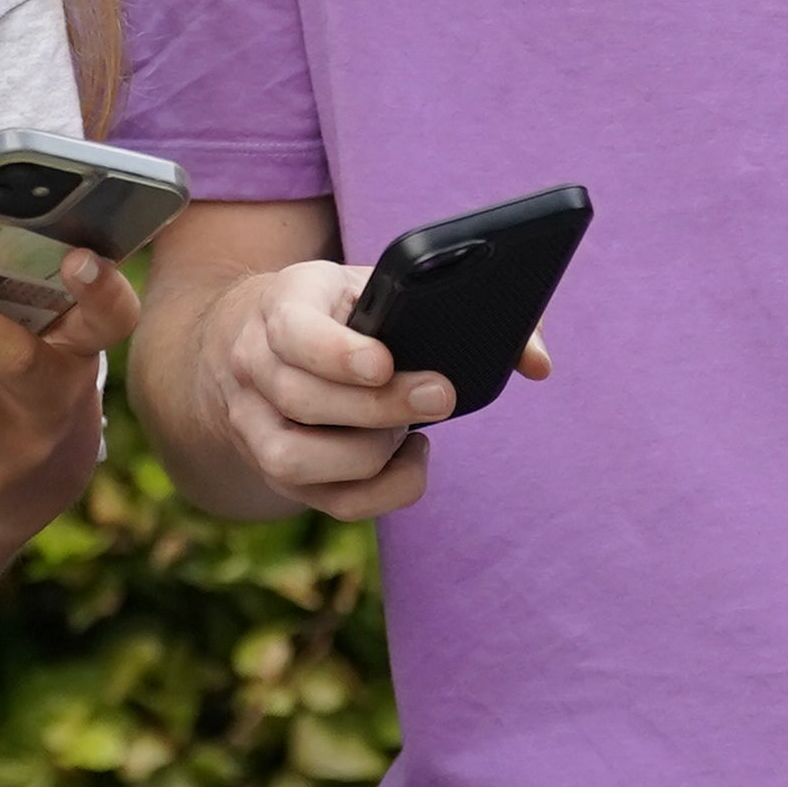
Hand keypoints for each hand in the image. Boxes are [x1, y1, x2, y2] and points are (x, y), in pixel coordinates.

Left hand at [0, 246, 135, 522]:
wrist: (34, 475)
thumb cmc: (23, 370)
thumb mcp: (40, 335)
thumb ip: (8, 287)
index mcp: (80, 348)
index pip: (112, 318)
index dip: (101, 288)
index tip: (78, 255)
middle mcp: (57, 399)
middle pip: (16, 358)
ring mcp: (18, 447)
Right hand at [187, 259, 549, 519]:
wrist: (251, 338)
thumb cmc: (340, 310)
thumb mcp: (379, 284)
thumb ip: (459, 307)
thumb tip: (536, 364)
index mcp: (280, 305)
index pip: (292, 332)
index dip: (337, 353)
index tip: (384, 363)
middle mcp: (253, 366)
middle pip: (303, 400)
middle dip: (380, 407)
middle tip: (442, 395)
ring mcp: (254, 425)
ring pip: (298, 461)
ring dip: (368, 453)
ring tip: (409, 427)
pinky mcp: (276, 471)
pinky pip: (329, 502)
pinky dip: (382, 491)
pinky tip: (409, 457)